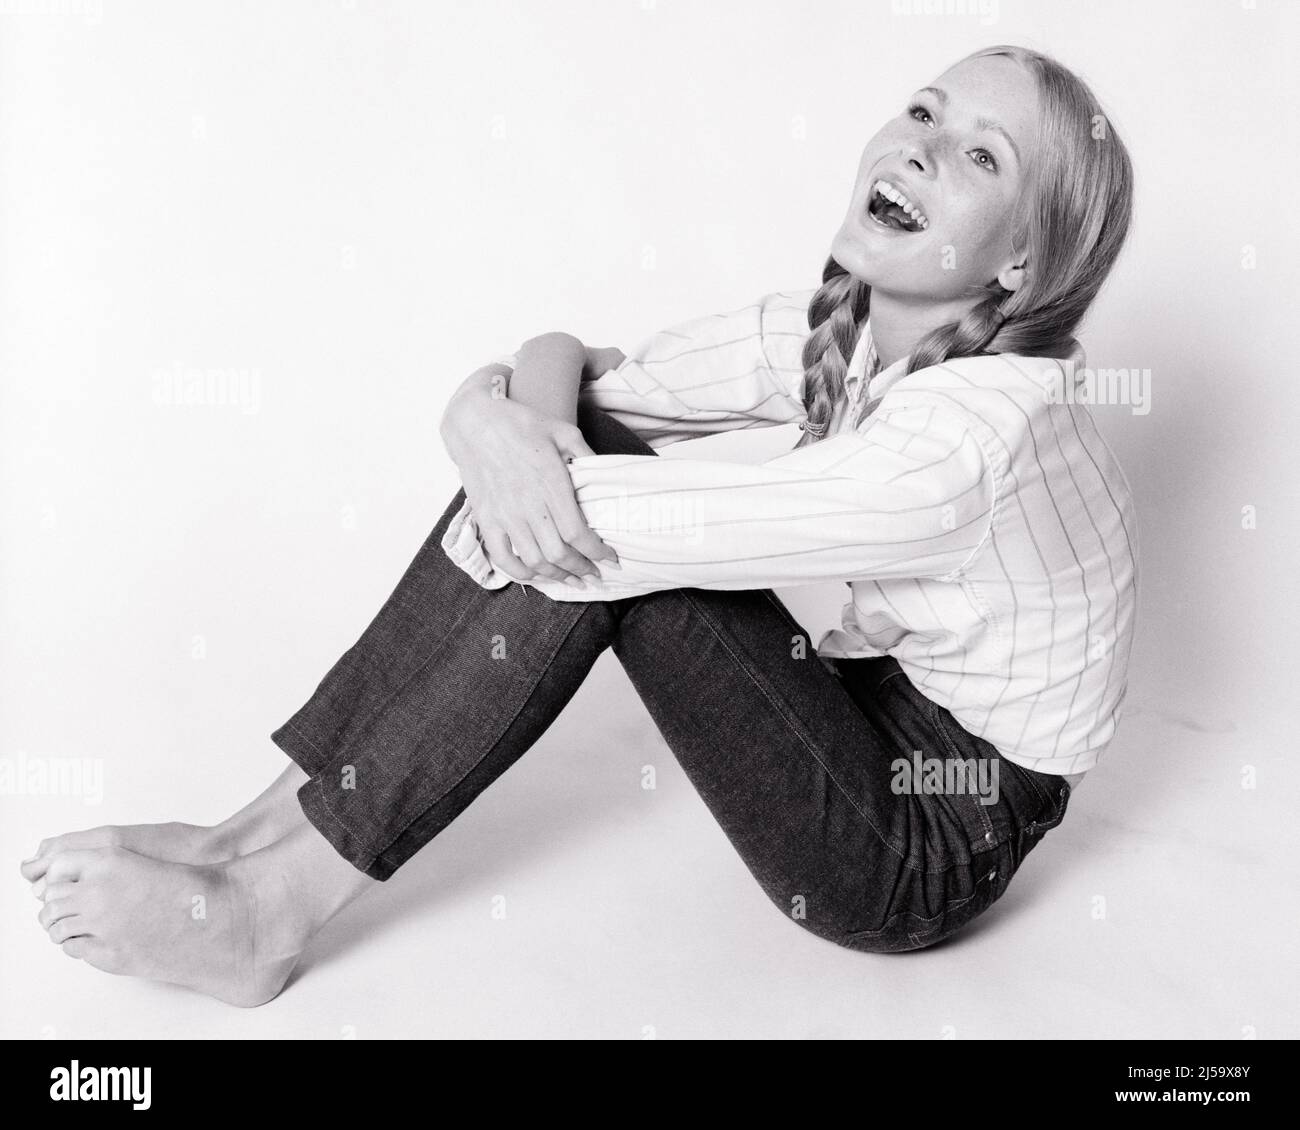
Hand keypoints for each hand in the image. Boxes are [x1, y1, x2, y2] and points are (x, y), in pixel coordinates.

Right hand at [442, 394, 620, 585]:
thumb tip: (607, 474)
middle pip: (559, 553)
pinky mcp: (487, 519)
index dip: (597, 552)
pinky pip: (503, 558)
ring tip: (573, 579)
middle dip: (582, 569)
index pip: (577, 532)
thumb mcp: (563, 430)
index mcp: (550, 483)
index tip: (611, 559)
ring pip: (535, 561)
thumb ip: (587, 454)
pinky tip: (538, 575)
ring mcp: (505, 514)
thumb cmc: (520, 424)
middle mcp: (528, 504)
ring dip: (557, 576)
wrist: (474, 422)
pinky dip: (522, 574)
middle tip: (596, 574)